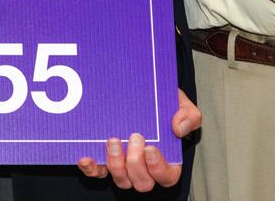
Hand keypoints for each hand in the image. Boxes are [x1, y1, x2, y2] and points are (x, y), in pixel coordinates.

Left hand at [76, 88, 199, 190]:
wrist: (142, 92)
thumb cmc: (163, 104)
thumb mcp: (181, 105)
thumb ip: (189, 116)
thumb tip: (178, 129)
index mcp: (166, 160)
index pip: (166, 177)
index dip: (158, 168)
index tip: (151, 148)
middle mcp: (144, 168)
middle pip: (142, 182)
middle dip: (136, 164)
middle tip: (134, 137)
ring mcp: (123, 166)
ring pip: (121, 181)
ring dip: (116, 164)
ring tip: (113, 140)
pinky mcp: (104, 160)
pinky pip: (97, 173)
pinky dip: (91, 168)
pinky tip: (85, 157)